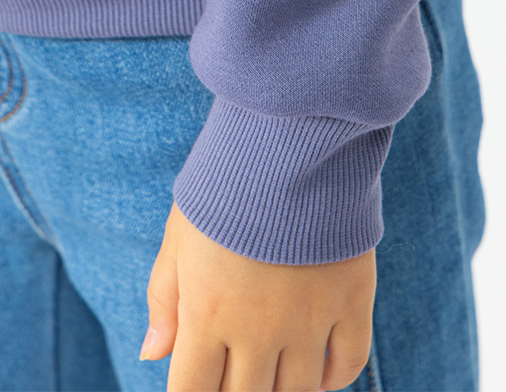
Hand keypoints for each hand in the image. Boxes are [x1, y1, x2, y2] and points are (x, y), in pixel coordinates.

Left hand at [141, 203, 375, 391]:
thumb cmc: (226, 183)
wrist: (290, 138)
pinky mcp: (352, 298)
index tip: (200, 381)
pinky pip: (350, 364)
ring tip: (275, 372)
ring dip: (283, 390)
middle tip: (238, 371)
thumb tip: (153, 354)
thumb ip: (164, 298)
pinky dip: (334, 379)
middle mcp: (259, 329)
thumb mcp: (179, 235)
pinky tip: (318, 370)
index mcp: (208, 315)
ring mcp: (310, 318)